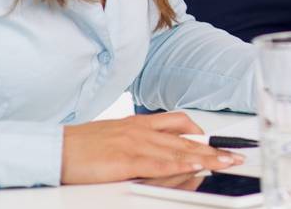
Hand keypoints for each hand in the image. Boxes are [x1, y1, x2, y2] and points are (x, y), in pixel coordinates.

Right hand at [60, 112, 242, 183]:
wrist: (55, 149)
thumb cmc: (81, 147)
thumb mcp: (116, 138)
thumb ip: (139, 143)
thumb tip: (160, 154)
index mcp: (139, 123)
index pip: (180, 125)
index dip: (203, 134)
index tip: (221, 142)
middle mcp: (142, 130)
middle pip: (185, 139)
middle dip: (213, 149)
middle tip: (235, 156)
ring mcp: (135, 143)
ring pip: (178, 151)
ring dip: (206, 158)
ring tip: (226, 163)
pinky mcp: (126, 160)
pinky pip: (159, 163)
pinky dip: (180, 166)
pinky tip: (195, 168)